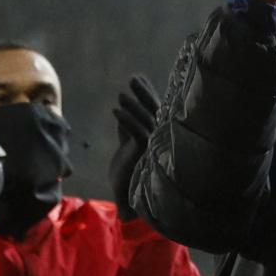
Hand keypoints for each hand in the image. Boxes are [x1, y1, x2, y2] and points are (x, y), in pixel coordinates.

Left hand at [111, 76, 160, 210]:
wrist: (128, 197)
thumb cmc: (129, 173)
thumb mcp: (127, 145)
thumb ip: (127, 129)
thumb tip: (122, 112)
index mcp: (157, 136)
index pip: (154, 109)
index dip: (147, 93)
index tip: (138, 79)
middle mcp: (160, 139)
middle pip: (154, 110)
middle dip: (144, 93)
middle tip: (133, 78)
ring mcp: (154, 146)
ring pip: (145, 119)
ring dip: (133, 105)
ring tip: (121, 94)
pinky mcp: (144, 153)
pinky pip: (137, 132)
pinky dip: (126, 120)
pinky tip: (115, 110)